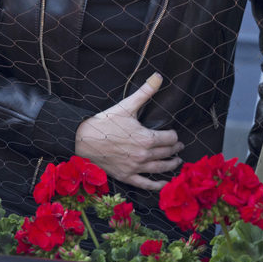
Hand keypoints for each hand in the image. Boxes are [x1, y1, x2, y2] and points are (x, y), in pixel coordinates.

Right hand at [74, 73, 183, 190]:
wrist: (83, 139)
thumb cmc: (105, 122)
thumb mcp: (127, 105)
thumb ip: (145, 92)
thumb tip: (158, 76)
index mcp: (146, 138)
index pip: (170, 138)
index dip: (174, 136)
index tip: (174, 134)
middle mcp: (143, 155)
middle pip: (167, 153)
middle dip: (175, 149)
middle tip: (180, 147)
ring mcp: (135, 168)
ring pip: (160, 169)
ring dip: (171, 166)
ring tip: (177, 162)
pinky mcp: (126, 176)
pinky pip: (145, 184)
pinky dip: (157, 185)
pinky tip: (163, 184)